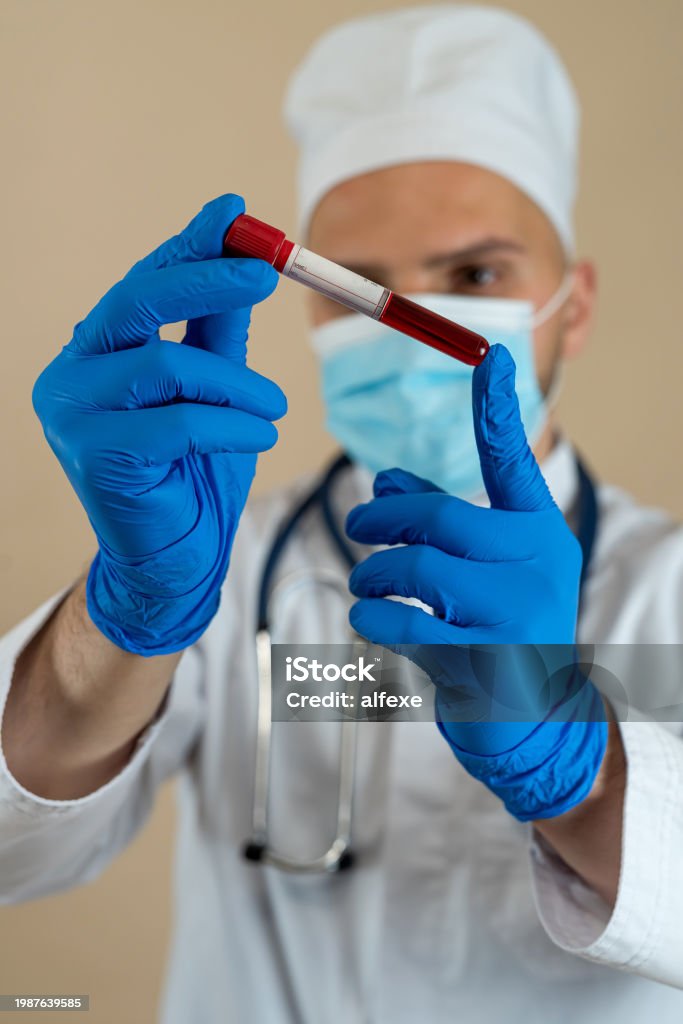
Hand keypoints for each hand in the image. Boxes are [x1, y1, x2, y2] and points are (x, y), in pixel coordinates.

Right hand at [32, 194, 285, 654]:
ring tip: (274, 410)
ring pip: (166, 367)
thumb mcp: (214, 392)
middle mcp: (74, 373)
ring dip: (237, 385)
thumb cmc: (193, 473)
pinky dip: (231, 425)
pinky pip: (177, 421)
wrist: (174, 558)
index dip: (188, 246)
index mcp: (98, 352)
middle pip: (137, 304)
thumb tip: (245, 259)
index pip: (142, 285)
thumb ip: (219, 331)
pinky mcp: (94, 455)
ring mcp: (75, 414)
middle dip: (206, 280)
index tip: (234, 212)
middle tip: (268, 271)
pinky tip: (260, 436)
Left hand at [346, 344, 606, 819]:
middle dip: (382, 522)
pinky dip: (374, 619)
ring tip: (369, 587)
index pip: (514, 460)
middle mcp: (535, 564)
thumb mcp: (483, 569)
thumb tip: (385, 481)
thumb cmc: (502, 629)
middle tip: (358, 528)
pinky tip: (372, 621)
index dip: (497, 408)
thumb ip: (440, 523)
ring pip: (415, 570)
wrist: (537, 719)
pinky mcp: (484, 661)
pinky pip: (403, 624)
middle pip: (437, 520)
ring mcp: (515, 614)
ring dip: (375, 577)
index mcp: (538, 531)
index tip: (492, 354)